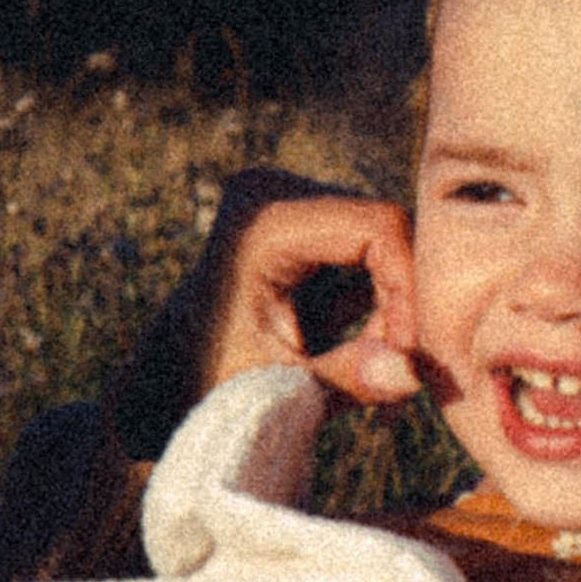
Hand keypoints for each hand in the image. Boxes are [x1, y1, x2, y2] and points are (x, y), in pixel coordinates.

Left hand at [197, 185, 419, 405]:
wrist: (168, 376)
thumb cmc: (210, 385)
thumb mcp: (279, 390)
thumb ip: (345, 378)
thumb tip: (412, 374)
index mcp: (262, 221)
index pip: (377, 229)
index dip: (409, 291)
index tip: (411, 359)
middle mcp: (275, 191)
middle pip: (389, 233)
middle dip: (406, 306)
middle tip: (402, 374)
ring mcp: (291, 197)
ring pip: (389, 247)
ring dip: (396, 311)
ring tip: (376, 372)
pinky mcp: (307, 217)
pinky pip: (373, 253)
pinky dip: (380, 305)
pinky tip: (364, 354)